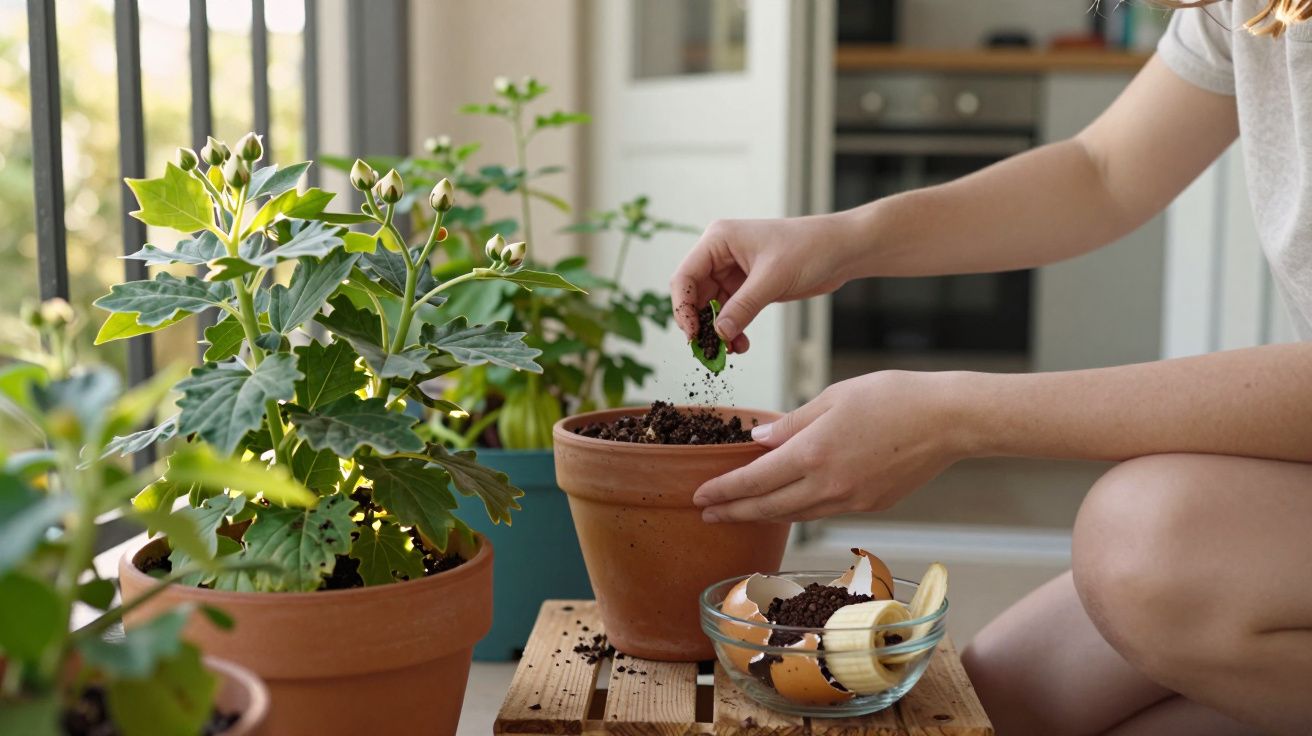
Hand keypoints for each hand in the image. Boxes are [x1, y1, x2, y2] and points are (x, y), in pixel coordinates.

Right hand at [670, 215, 855, 352]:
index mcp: (718, 240)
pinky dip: (732, 330)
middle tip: (708, 352)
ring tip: (729, 351)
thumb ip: (743, 307)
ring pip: (712, 308)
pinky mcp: (748, 287)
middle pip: (695, 295)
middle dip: (701, 324)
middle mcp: (720, 255)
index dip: (683, 308)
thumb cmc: (809, 248)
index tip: (692, 335)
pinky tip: (741, 344)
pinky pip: (730, 313)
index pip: (685, 277)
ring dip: (718, 331)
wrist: (841, 249)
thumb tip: (718, 334)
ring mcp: (733, 272)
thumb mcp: (773, 278)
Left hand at [692, 371, 972, 522]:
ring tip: (740, 512)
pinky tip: (787, 503)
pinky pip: (823, 511)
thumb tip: (758, 441)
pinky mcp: (870, 506)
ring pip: (795, 514)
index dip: (723, 491)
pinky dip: (798, 509)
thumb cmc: (893, 397)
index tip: (700, 496)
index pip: (754, 481)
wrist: (948, 421)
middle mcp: (828, 486)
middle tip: (707, 514)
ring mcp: (851, 501)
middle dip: (734, 512)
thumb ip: (792, 423)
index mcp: (813, 455)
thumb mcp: (834, 397)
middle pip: (768, 507)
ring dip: (763, 515)